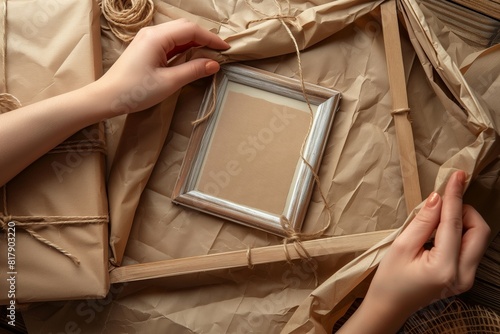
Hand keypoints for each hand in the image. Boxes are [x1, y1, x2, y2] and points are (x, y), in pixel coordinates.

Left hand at [94, 19, 229, 115]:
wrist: (107, 97)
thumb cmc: (135, 91)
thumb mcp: (169, 82)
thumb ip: (193, 70)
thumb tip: (214, 64)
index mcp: (157, 37)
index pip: (191, 30)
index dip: (211, 38)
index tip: (226, 49)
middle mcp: (152, 32)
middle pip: (185, 28)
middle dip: (204, 37)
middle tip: (220, 51)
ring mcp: (147, 39)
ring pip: (177, 34)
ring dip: (195, 42)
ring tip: (210, 54)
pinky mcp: (146, 48)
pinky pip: (170, 42)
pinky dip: (184, 48)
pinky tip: (192, 57)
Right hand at [338, 170, 490, 332]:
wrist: (390, 306)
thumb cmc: (389, 280)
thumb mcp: (401, 247)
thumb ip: (422, 222)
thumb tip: (437, 198)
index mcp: (444, 268)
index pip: (454, 224)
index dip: (455, 196)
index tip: (457, 176)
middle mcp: (463, 275)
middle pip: (479, 230)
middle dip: (463, 211)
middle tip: (441, 205)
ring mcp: (467, 278)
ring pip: (478, 237)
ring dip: (462, 221)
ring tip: (435, 221)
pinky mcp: (465, 277)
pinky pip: (471, 247)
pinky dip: (459, 233)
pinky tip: (439, 234)